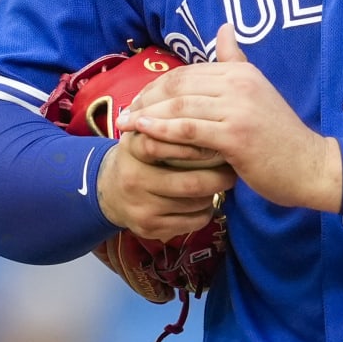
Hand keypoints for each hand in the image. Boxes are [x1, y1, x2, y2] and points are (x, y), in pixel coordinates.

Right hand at [96, 129, 235, 241]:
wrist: (109, 192)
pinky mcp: (150, 229)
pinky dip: (206, 211)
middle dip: (219, 177)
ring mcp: (141, 207)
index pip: (163, 144)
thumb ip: (169, 123)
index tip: (216, 142)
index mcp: (133, 149)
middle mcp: (134, 180)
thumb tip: (210, 112)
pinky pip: (193, 222)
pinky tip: (204, 201)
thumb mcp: (146, 133)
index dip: (194, 145)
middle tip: (233, 168)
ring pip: (196, 203)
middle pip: (189, 183)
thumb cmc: (141, 157)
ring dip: (213, 193)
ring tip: (219, 182)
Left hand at [124, 25, 342, 211]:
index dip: (156, 86)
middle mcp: (238, 83)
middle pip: (178, 86)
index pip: (186, 72)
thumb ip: (237, 60)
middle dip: (145, 99)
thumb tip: (225, 27)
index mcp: (240, 71)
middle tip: (122, 114)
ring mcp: (237, 109)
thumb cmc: (279, 136)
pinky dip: (160, 130)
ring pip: (179, 107)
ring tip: (124, 126)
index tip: (136, 100)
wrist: (311, 166)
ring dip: (146, 116)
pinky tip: (142, 134)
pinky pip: (188, 130)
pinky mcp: (235, 136)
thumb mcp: (258, 90)